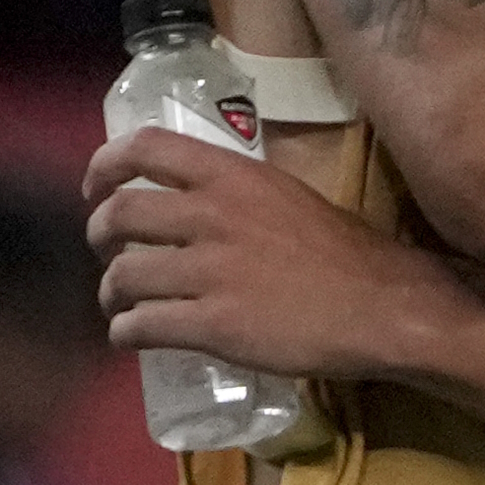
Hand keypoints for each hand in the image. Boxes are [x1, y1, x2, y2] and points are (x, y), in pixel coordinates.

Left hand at [84, 128, 473, 380]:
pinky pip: (139, 327)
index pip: (144, 147)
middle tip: (111, 256)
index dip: (105, 166)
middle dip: (98, 238)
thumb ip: (238, 196)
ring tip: (124, 306)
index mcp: (235, 176)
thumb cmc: (347, 254)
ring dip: (111, 295)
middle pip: (118, 215)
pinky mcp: (213, 325)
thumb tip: (192, 207)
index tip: (97, 189)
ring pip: (121, 278)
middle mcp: (214, 215)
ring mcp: (211, 272)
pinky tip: (137, 337)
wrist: (386, 308)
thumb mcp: (290, 199)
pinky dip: (126, 333)